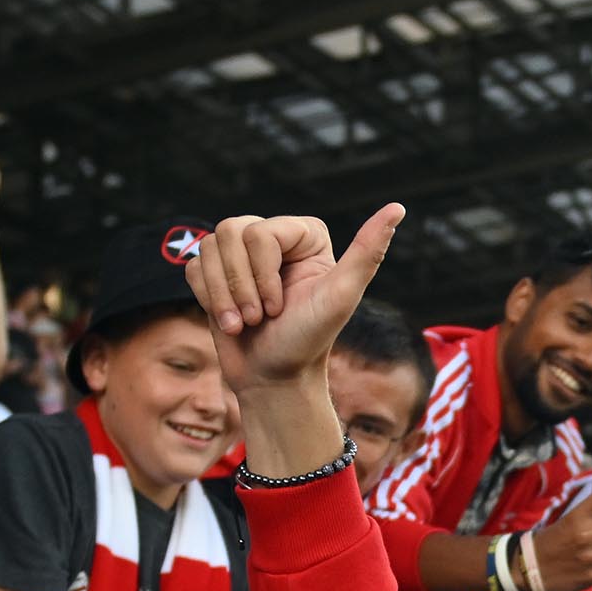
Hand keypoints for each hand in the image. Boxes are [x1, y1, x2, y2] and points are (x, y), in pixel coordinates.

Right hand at [187, 205, 406, 395]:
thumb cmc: (308, 343)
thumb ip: (367, 252)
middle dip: (241, 286)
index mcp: (305, 235)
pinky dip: (207, 298)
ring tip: (242, 324)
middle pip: (230, 233)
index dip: (262, 273)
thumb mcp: (340, 297)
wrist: (273, 381)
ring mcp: (243, 257)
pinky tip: (227, 320)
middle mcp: (274, 238)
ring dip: (222, 296)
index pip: (260, 231)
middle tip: (260, 319)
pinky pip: (194, 267)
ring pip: (208, 248)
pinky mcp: (217, 276)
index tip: (279, 307)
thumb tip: (397, 209)